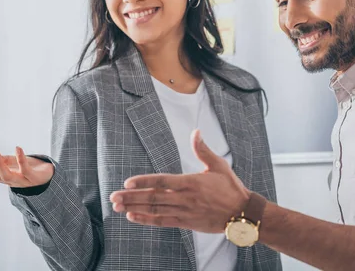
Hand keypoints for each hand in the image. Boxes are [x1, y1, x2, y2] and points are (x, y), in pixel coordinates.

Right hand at [0, 144, 53, 187]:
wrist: (50, 176)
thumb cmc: (30, 168)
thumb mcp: (13, 161)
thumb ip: (0, 156)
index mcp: (5, 178)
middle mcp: (11, 181)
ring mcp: (22, 181)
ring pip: (6, 175)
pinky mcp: (33, 178)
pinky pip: (25, 169)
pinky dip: (21, 158)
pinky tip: (18, 148)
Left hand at [110, 129, 250, 232]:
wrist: (241, 213)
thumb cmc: (231, 188)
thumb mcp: (219, 165)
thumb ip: (203, 150)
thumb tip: (196, 131)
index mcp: (191, 182)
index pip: (162, 181)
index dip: (144, 181)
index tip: (128, 182)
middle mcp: (185, 198)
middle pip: (153, 197)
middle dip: (131, 197)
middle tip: (113, 196)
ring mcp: (184, 212)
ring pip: (155, 209)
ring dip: (135, 208)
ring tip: (117, 206)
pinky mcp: (186, 223)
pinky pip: (162, 221)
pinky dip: (146, 219)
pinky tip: (133, 216)